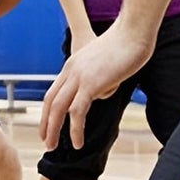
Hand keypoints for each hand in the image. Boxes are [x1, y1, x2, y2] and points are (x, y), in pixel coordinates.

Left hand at [40, 20, 153, 149]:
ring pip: (59, 108)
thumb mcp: (105, 63)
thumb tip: (99, 93)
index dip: (48, 110)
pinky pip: (77, 112)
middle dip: (46, 123)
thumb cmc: (126, 45)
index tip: (48, 126)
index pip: (53, 91)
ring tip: (53, 147)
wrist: (133, 32)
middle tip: (46, 142)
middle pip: (51, 101)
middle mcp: (71, 70)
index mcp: (73, 64)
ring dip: (54, 130)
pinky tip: (77, 143)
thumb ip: (99, 78)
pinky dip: (75, 130)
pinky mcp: (91, 84)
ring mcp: (79, 76)